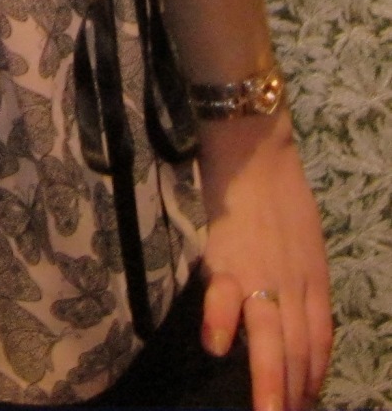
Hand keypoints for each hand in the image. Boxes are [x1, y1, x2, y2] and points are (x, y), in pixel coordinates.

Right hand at [198, 110, 331, 410]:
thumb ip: (302, 280)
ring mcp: (261, 275)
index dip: (313, 375)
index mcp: (314, 281)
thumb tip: (294, 315)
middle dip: (294, 394)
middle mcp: (293, 286)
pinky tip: (216, 348)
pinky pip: (224, 296)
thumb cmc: (279, 189)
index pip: (319, 340)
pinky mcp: (225, 257)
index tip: (305, 401)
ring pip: (270, 338)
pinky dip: (221, 323)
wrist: (255, 148)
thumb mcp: (307, 240)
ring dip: (270, 381)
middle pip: (298, 349)